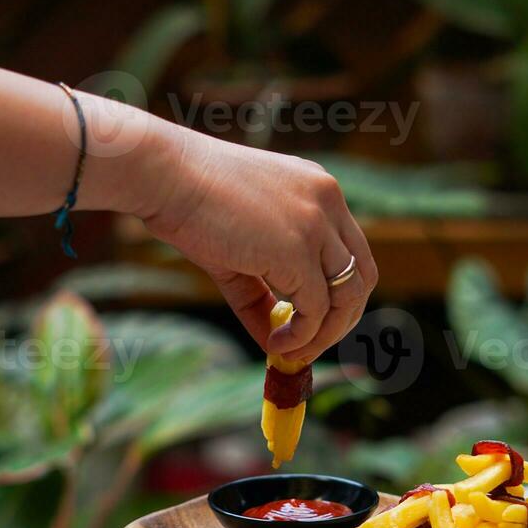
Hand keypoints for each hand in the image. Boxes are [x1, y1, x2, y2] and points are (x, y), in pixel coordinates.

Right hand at [141, 127, 377, 360]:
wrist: (164, 176)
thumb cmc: (189, 204)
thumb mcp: (238, 250)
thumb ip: (262, 293)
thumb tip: (275, 343)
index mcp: (319, 191)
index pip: (353, 254)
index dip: (341, 297)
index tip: (315, 325)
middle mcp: (328, 202)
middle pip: (362, 277)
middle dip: (341, 321)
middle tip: (308, 347)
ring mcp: (317, 224)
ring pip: (347, 298)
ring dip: (324, 335)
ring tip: (290, 352)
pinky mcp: (298, 249)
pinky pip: (316, 310)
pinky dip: (301, 337)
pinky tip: (276, 345)